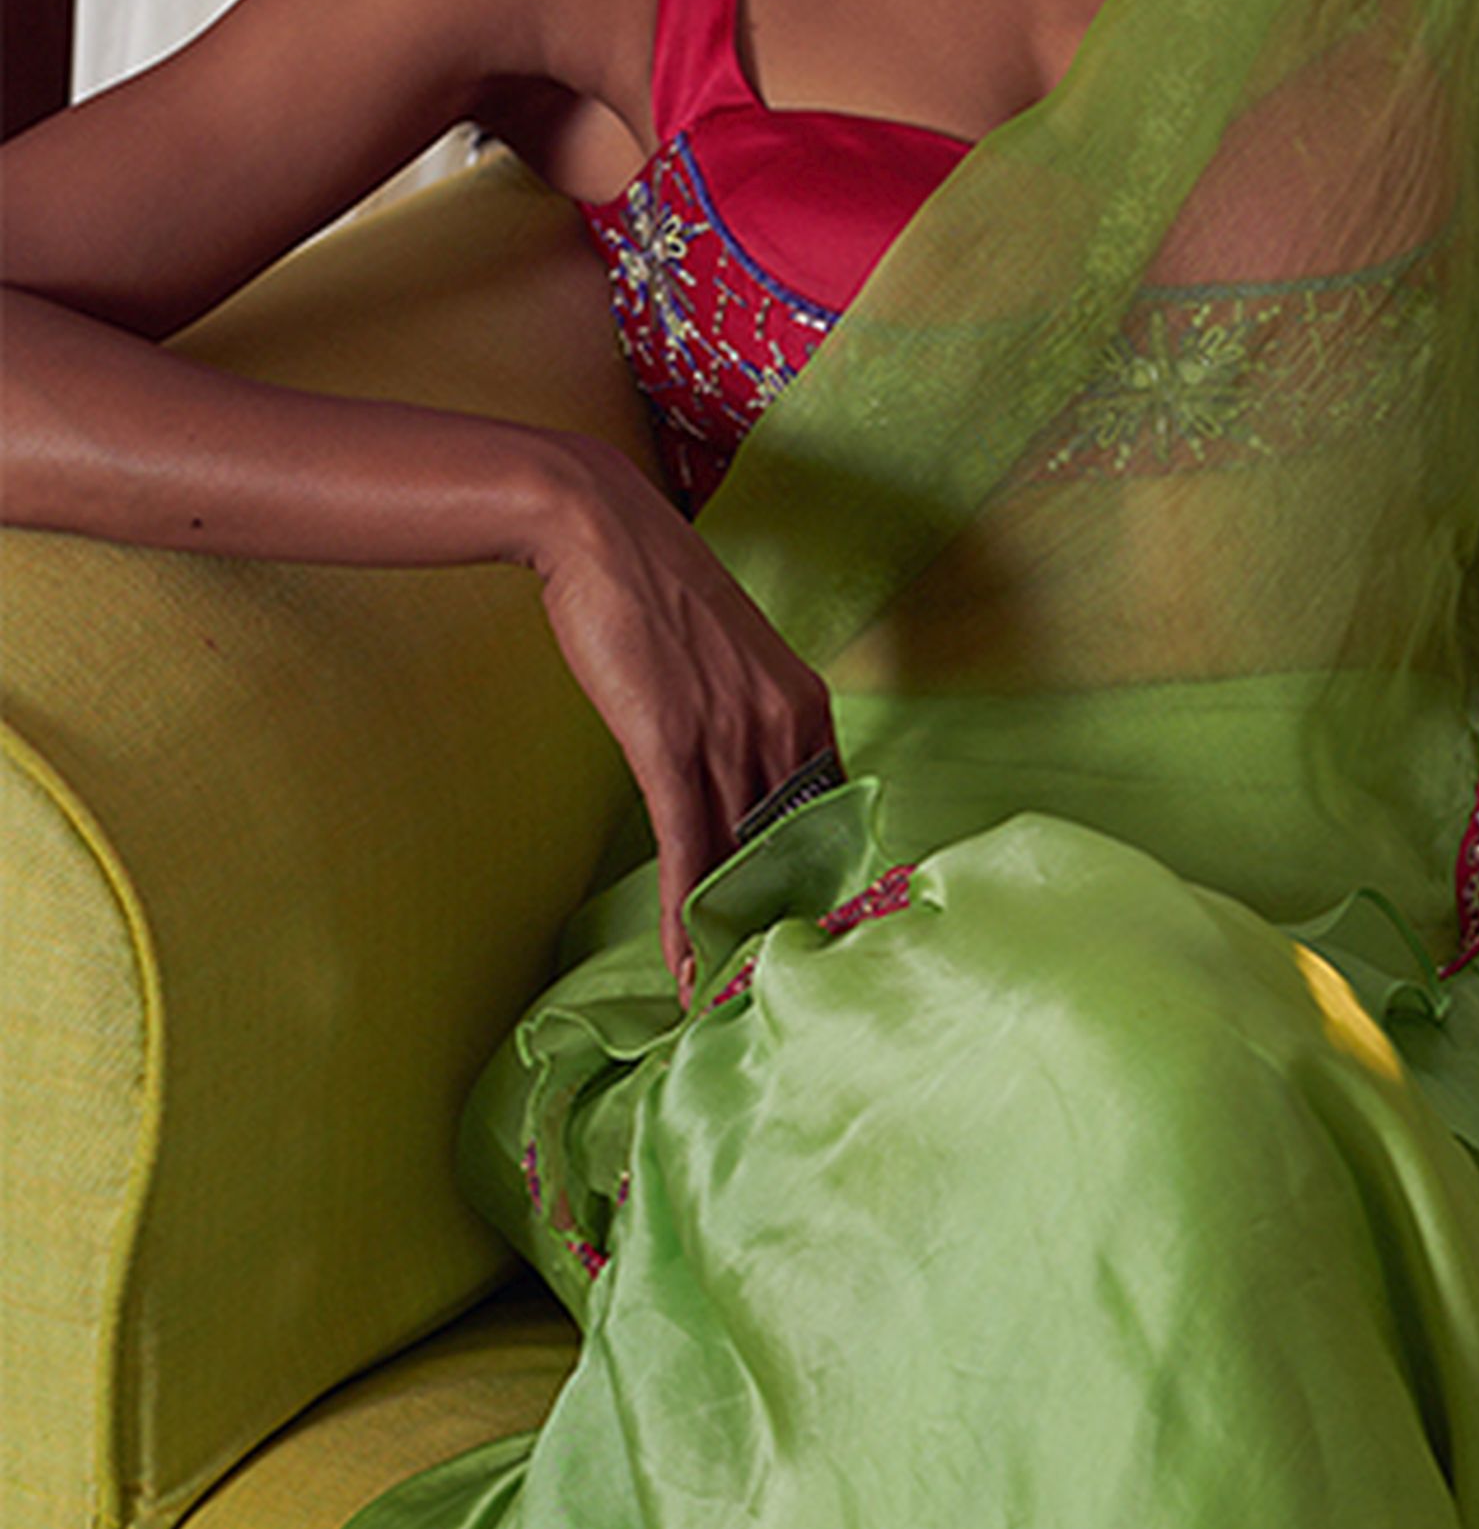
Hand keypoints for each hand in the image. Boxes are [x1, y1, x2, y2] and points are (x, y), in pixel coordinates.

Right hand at [527, 442, 838, 990]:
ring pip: (738, 860)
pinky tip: (686, 964)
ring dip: (728, 936)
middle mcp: (783, 723)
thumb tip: (744, 785)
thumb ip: (748, 724)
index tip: (803, 936)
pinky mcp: (670, 744)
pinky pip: (688, 849)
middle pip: (786, 850)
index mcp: (808, 705)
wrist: (602, 532)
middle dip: (775, 924)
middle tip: (765, 986)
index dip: (814, 884)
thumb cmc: (659, 594)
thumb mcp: (728, 663)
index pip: (825, 816)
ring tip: (723, 997)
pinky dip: (687, 914)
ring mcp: (729, 734)